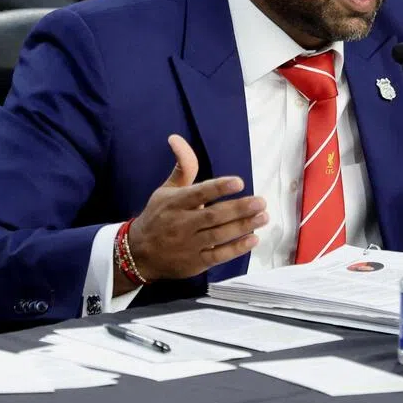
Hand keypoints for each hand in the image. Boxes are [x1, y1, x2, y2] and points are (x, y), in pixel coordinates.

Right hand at [117, 135, 266, 290]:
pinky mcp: (195, 263)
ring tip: (263, 217)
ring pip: (219, 235)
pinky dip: (237, 248)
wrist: (139, 254)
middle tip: (261, 202)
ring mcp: (189, 245)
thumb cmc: (158, 217)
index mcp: (175, 203)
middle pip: (214, 216)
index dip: (219, 188)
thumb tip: (177, 138)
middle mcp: (181, 224)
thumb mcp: (166, 191)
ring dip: (244, 226)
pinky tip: (253, 238)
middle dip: (240, 209)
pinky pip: (219, 256)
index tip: (239, 182)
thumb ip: (182, 167)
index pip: (198, 193)